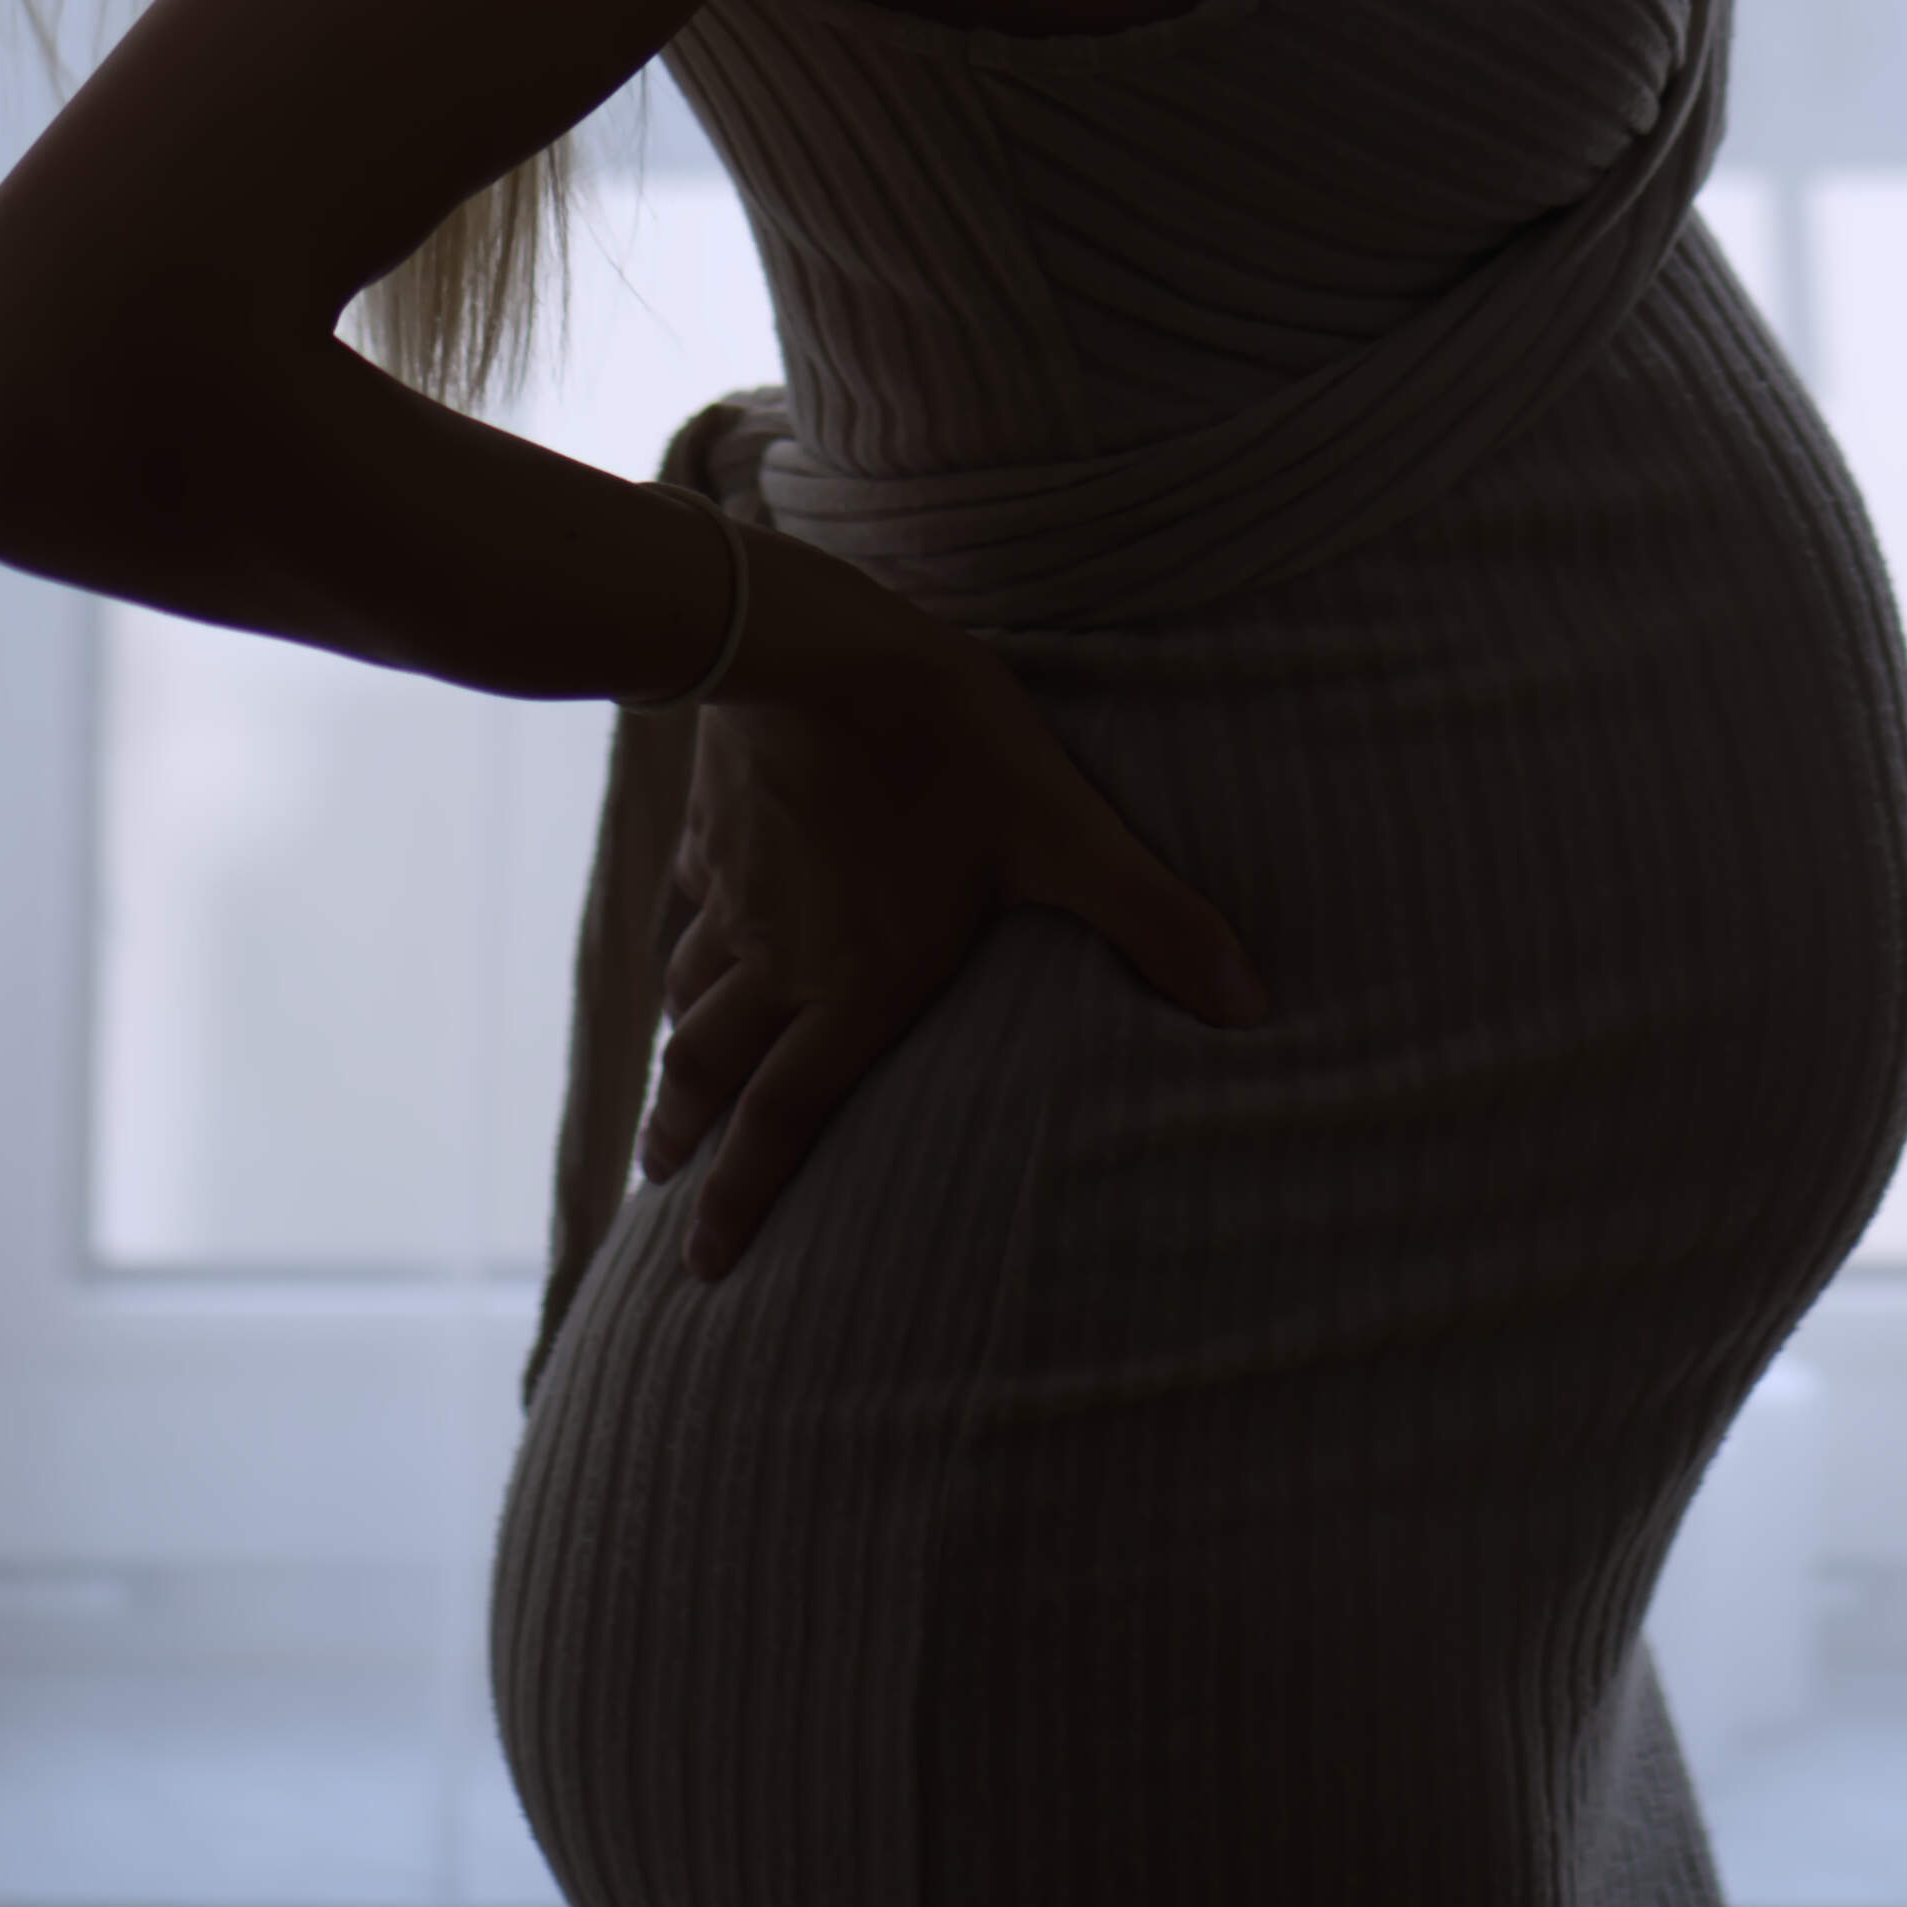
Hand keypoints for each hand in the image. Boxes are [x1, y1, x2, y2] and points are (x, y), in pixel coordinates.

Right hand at [636, 519, 1269, 1277]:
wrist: (812, 641)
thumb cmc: (945, 742)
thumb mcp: (1063, 830)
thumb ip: (1150, 920)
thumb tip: (1247, 1004)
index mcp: (856, 983)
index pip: (786, 1117)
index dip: (742, 1197)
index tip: (700, 1265)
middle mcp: (780, 959)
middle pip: (713, 1070)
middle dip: (685, 1139)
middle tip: (659, 1186)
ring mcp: (737, 893)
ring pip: (688, 997)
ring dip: (674, 1059)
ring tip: (662, 1102)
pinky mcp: (714, 827)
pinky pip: (679, 910)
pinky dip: (668, 952)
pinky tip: (667, 962)